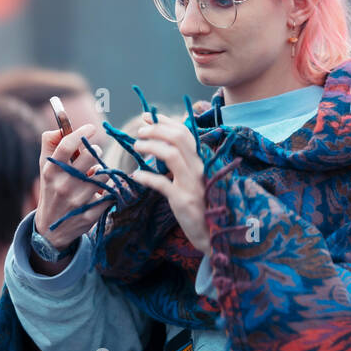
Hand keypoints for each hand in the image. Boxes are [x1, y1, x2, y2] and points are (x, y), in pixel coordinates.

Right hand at [34, 123, 111, 251]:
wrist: (51, 228)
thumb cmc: (51, 189)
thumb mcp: (45, 168)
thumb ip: (49, 143)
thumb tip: (60, 127)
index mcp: (51, 171)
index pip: (66, 146)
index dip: (81, 133)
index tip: (91, 128)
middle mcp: (63, 185)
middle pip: (91, 156)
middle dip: (96, 151)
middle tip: (94, 154)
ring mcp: (77, 201)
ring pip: (104, 175)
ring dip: (102, 172)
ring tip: (93, 176)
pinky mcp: (90, 214)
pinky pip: (110, 194)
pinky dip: (108, 190)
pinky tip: (99, 192)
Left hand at [129, 112, 210, 252]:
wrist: (214, 233)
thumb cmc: (202, 203)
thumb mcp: (195, 178)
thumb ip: (183, 161)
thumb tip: (162, 142)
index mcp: (201, 161)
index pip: (184, 132)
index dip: (164, 121)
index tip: (147, 117)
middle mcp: (199, 168)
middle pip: (177, 137)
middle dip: (155, 130)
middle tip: (139, 132)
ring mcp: (192, 183)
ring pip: (170, 154)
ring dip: (150, 147)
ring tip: (136, 147)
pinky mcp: (183, 200)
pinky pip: (162, 183)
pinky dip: (146, 177)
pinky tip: (136, 176)